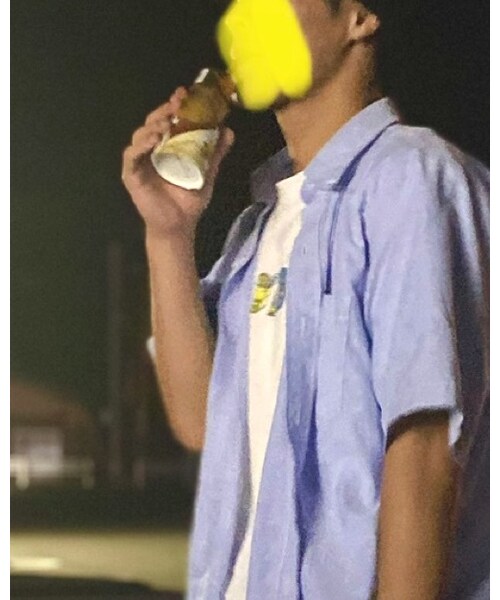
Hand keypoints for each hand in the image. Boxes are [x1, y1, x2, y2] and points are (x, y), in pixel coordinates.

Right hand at [122, 87, 234, 239]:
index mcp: (166, 147)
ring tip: (166, 122)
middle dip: (163, 110)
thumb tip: (229, 130)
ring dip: (152, 125)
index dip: (173, 105)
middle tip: (177, 102)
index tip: (184, 93)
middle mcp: (151, 151)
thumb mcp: (207, 172)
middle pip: (152, 123)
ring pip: (140, 135)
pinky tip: (152, 141)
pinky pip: (131, 156)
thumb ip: (216, 152)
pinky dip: (140, 146)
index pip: (167, 120)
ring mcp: (139, 162)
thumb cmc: (189, 200)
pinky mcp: (132, 175)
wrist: (180, 225)